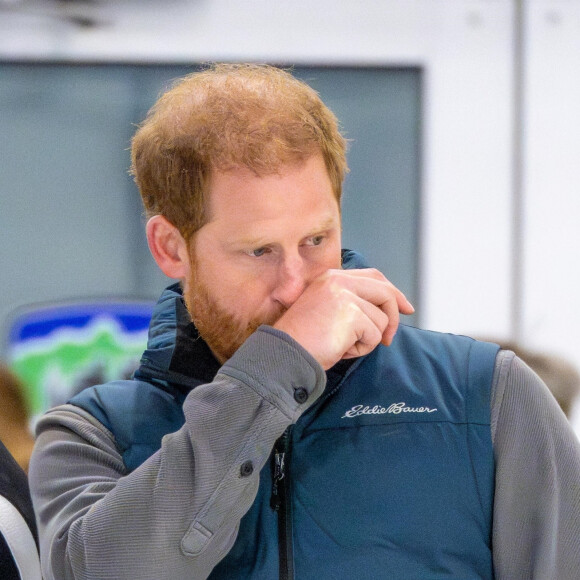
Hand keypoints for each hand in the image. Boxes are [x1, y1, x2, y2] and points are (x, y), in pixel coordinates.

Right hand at [273, 268, 413, 369]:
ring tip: (342, 345)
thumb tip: (385, 312)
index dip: (393, 292)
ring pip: (380, 319)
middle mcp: (338, 281)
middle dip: (394, 317)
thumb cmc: (303, 338)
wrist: (285, 352)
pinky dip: (361, 348)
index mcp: (332, 277)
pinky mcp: (351, 314)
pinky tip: (341, 349)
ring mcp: (345, 296)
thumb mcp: (326, 309)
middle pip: (385, 292)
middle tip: (388, 339)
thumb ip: (351, 302)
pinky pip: (373, 335)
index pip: (374, 277)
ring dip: (367, 339)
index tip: (406, 307)